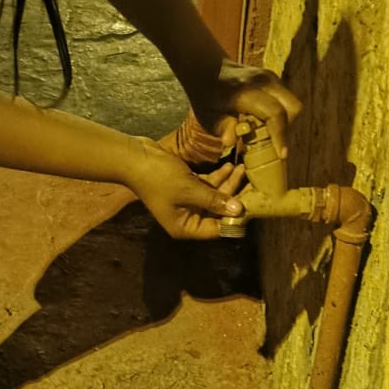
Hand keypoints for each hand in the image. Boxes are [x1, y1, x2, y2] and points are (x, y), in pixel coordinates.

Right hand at [127, 140, 245, 239]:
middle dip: (234, 198)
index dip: (233, 219)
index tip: (252, 206)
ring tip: (242, 169)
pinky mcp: (186, 188)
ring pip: (214, 197)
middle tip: (253, 185)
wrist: (135, 158)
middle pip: (218, 213)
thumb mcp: (190, 190)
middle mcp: (187, 219)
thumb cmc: (158, 178)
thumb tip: (238, 210)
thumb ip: (214, 200)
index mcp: (185, 227)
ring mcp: (187, 203)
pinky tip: (230, 166)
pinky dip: (217, 178)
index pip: (216, 229)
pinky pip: (207, 187)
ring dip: (228, 184)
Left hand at [189, 59, 301, 159]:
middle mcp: (264, 81)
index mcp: (247, 91)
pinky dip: (281, 115)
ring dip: (285, 123)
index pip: (274, 113)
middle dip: (287, 128)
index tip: (282, 155)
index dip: (280, 135)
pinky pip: (285, 101)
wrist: (208, 68)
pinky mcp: (274, 80)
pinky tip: (264, 124)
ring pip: (292, 104)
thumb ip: (222, 128)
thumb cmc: (207, 96)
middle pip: (292, 107)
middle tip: (273, 143)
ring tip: (266, 134)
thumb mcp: (208, 116)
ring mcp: (271, 78)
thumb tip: (230, 142)